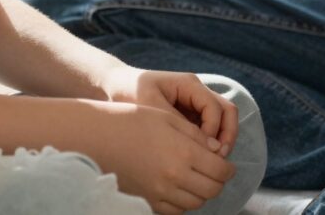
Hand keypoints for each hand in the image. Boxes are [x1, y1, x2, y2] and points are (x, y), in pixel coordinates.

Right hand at [81, 100, 234, 214]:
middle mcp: (174, 177)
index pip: (220, 171)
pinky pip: (175, 211)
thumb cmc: (131, 120)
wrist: (95, 137)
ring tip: (197, 178)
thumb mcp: (166, 118)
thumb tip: (217, 151)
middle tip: (216, 171)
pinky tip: (179, 188)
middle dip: (218, 181)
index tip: (227, 164)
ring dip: (201, 192)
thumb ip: (196, 136)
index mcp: (182, 153)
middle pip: (211, 190)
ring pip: (195, 203)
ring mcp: (159, 193)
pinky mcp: (146, 201)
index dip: (229, 168)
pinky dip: (183, 203)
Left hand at [101, 66, 238, 155]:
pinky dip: (209, 144)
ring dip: (221, 141)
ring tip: (212, 162)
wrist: (112, 88)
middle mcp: (196, 92)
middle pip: (227, 111)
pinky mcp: (188, 117)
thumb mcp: (150, 107)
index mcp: (188, 84)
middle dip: (227, 135)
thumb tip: (204, 147)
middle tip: (219, 158)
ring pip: (222, 120)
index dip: (214, 130)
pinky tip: (199, 161)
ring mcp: (194, 104)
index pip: (215, 107)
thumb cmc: (128, 93)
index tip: (204, 150)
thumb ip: (177, 124)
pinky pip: (208, 129)